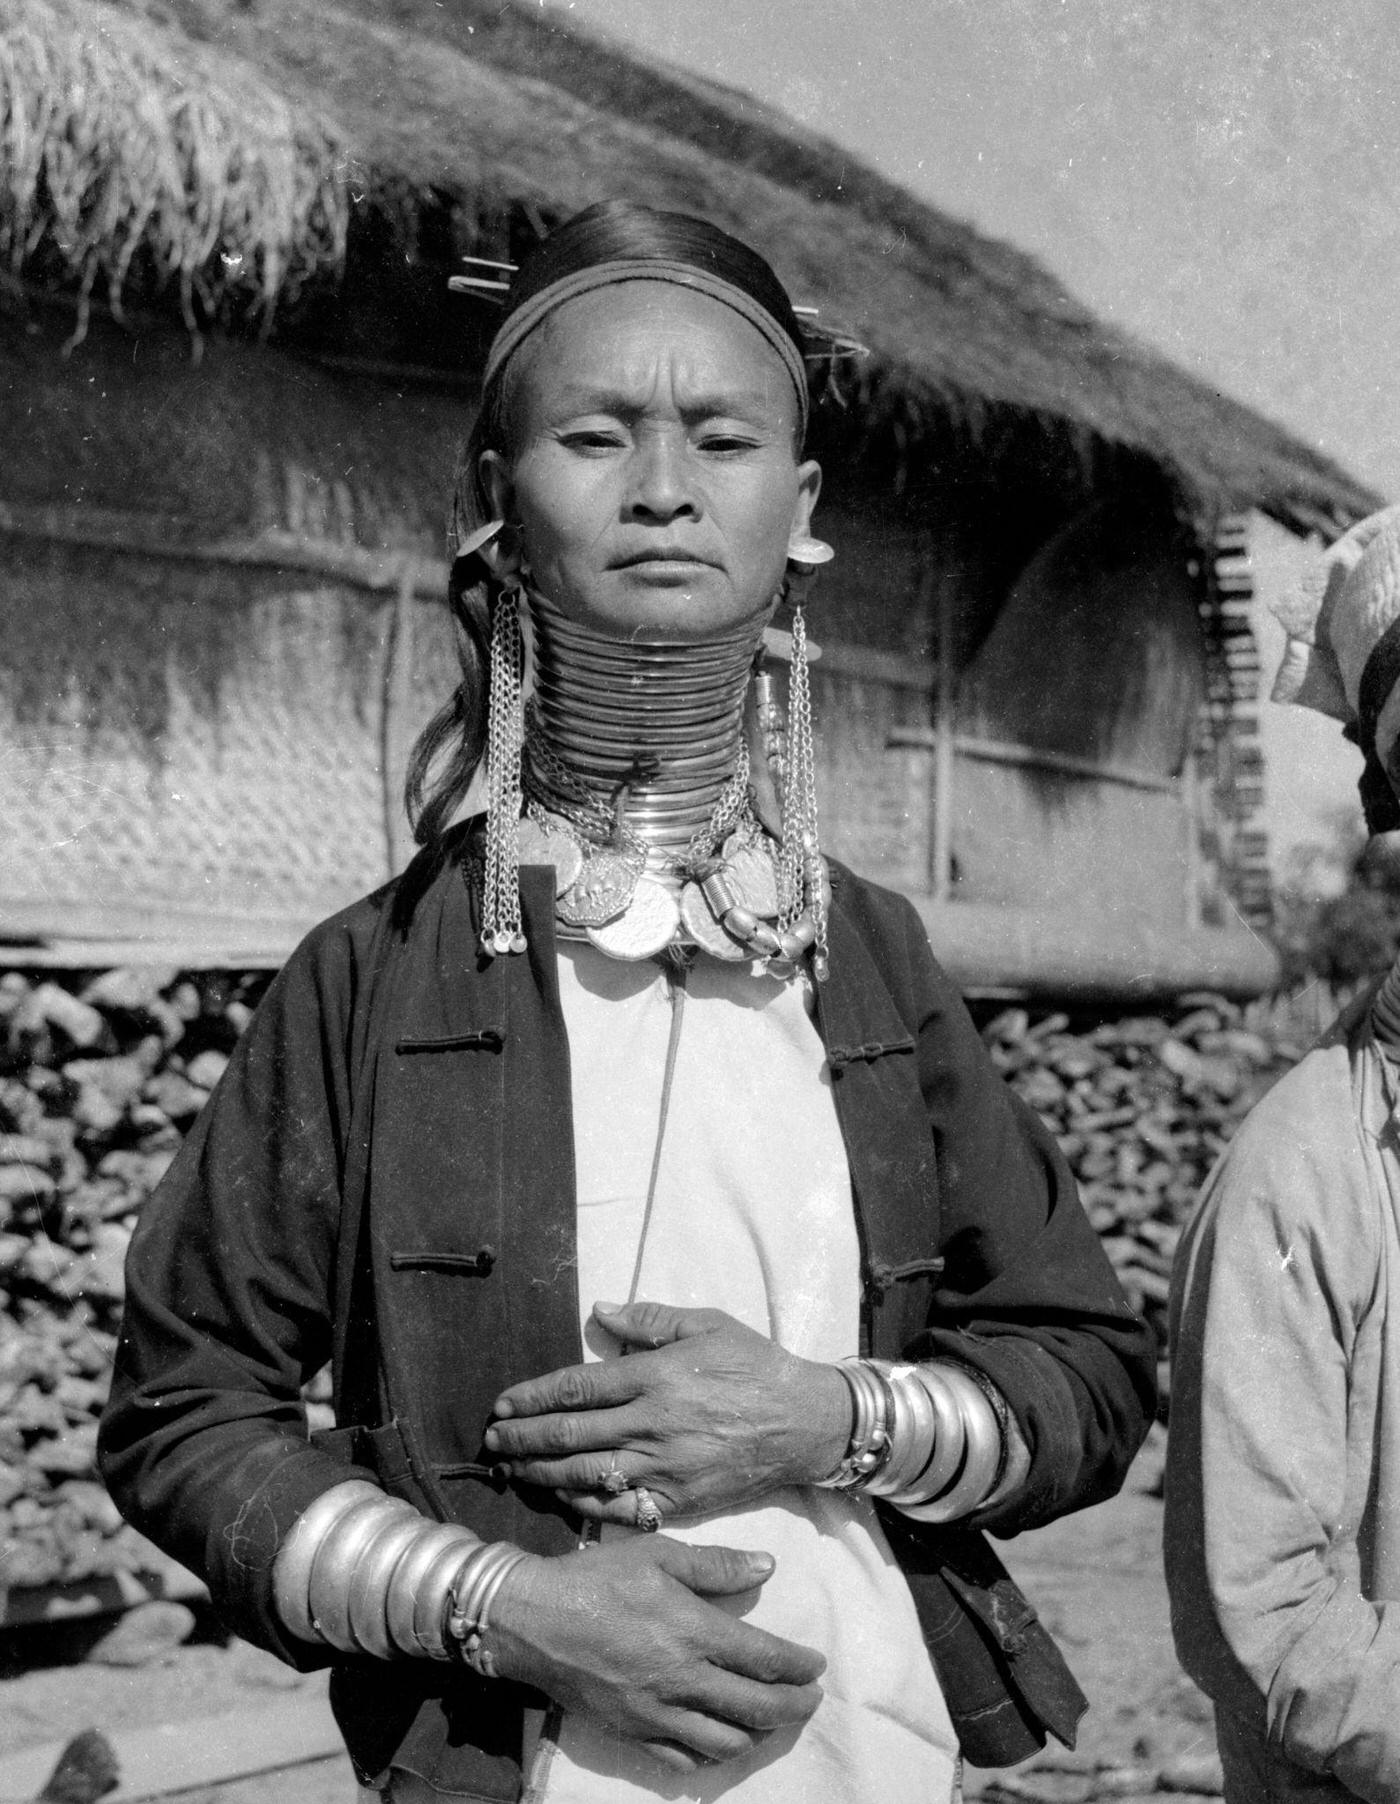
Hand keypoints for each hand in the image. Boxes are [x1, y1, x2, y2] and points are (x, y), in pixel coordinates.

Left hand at [483, 1301, 850, 1522]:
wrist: (805, 1423)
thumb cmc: (755, 1365)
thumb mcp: (707, 1324)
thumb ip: (650, 1319)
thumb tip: (600, 1312)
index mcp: (657, 1377)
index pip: (577, 1388)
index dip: (533, 1397)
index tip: (503, 1404)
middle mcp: (654, 1425)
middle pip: (571, 1434)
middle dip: (524, 1439)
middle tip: (493, 1441)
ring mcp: (665, 1468)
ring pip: (587, 1474)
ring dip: (541, 1473)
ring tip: (512, 1470)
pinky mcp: (680, 1501)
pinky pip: (619, 1509)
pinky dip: (584, 1506)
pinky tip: (560, 1498)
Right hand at [485, 1537, 824, 1771]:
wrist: (531, 1620)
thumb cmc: (596, 1579)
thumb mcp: (657, 1554)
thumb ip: (716, 1565)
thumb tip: (768, 1566)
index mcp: (692, 1631)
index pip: (764, 1660)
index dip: (798, 1667)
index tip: (816, 1666)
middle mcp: (681, 1679)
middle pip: (756, 1708)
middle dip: (793, 1707)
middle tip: (810, 1699)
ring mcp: (656, 1713)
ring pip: (726, 1743)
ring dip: (758, 1734)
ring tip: (769, 1719)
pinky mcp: (632, 1732)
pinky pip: (684, 1760)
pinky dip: (713, 1755)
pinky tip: (722, 1741)